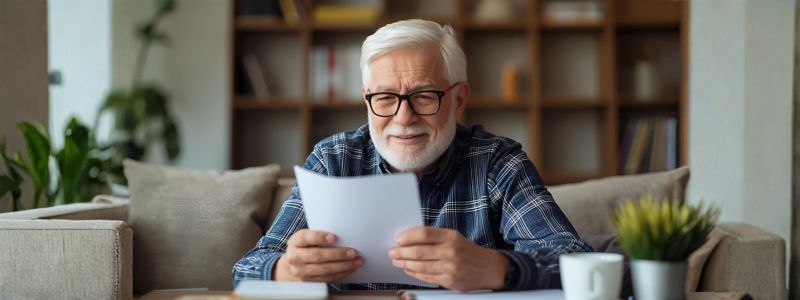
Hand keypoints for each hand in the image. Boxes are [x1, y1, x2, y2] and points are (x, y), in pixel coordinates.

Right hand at [274, 229, 362, 281]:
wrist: (289, 267)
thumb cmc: (303, 248)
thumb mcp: (305, 238)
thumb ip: (317, 236)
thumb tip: (342, 235)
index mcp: (295, 242)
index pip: (306, 238)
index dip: (320, 237)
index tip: (334, 237)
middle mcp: (295, 257)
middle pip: (318, 256)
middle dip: (338, 254)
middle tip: (353, 252)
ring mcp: (300, 272)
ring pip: (325, 269)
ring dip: (344, 266)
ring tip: (357, 261)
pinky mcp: (308, 282)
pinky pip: (327, 279)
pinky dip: (341, 274)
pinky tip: (350, 269)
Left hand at [389, 227, 510, 290]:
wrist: (489, 269)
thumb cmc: (469, 252)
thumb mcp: (456, 238)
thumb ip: (436, 238)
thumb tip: (410, 239)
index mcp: (452, 237)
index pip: (425, 234)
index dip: (408, 236)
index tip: (398, 239)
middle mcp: (451, 251)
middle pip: (419, 251)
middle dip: (401, 252)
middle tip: (393, 251)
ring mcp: (450, 267)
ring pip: (420, 266)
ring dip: (404, 263)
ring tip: (397, 261)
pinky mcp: (449, 281)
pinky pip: (426, 277)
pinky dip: (414, 273)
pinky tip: (408, 269)